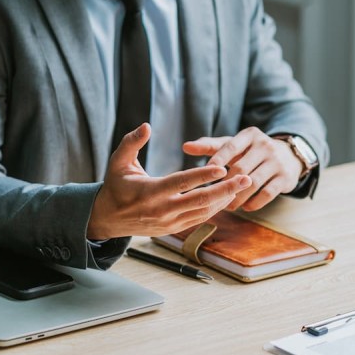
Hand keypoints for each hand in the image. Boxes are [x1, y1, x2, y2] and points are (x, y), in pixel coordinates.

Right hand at [87, 123, 252, 239]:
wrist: (109, 218)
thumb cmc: (116, 185)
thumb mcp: (118, 162)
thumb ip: (132, 143)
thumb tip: (146, 126)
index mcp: (150, 192)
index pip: (182, 183)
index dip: (203, 175)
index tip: (222, 167)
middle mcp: (163, 209)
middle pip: (200, 200)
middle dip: (226, 189)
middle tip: (246, 178)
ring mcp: (170, 222)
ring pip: (204, 211)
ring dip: (225, 199)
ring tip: (242, 185)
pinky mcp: (173, 228)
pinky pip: (199, 219)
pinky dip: (215, 208)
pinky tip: (227, 197)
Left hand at [182, 127, 303, 211]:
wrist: (288, 156)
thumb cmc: (251, 152)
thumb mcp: (234, 145)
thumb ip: (210, 146)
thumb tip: (185, 146)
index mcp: (249, 135)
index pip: (230, 147)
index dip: (216, 162)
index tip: (205, 177)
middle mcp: (265, 146)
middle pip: (240, 168)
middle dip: (225, 185)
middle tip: (213, 197)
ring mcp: (277, 162)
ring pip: (253, 183)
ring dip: (238, 197)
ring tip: (227, 206)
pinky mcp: (285, 177)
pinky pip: (267, 194)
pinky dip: (254, 203)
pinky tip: (245, 207)